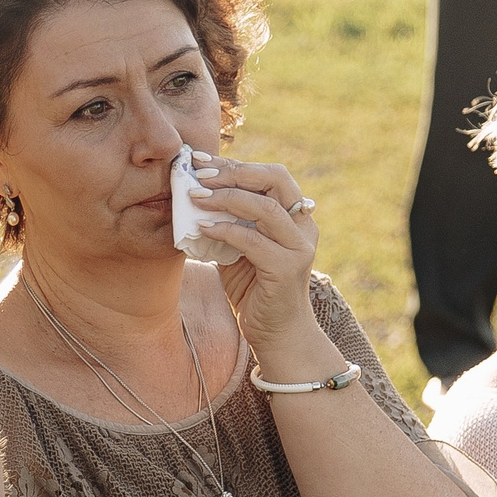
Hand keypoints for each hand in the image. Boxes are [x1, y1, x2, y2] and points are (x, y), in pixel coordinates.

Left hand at [184, 153, 333, 369]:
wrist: (277, 335)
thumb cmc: (255, 290)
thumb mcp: (238, 249)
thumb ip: (228, 222)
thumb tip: (193, 195)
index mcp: (295, 215)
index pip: (269, 175)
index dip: (235, 164)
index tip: (201, 161)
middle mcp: (303, 226)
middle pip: (276, 179)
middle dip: (234, 172)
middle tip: (199, 175)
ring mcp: (299, 247)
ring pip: (265, 208)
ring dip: (227, 198)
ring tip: (196, 197)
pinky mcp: (287, 269)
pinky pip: (254, 241)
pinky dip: (226, 231)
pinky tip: (203, 228)